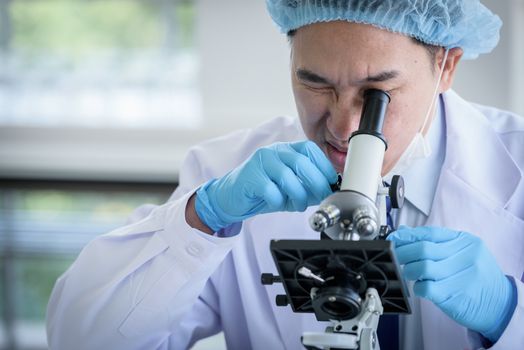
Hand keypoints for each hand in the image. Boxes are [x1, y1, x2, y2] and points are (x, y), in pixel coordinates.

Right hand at [195, 141, 336, 231]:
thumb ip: (309, 187)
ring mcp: (260, 162)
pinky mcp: (250, 176)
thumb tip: (330, 192)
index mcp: (285, 150)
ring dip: (298, 195)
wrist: (232, 198)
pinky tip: (278, 204)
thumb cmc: (263, 191)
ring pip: (287, 176)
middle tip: (323, 197)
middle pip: (301, 162)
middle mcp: (274, 151)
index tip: (332, 182)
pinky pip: (270, 190)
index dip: (324, 166)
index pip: (310, 149)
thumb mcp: (290, 188)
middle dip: (316, 182)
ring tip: (299, 205)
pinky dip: (278, 200)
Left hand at [388, 226, 516, 341]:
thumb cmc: (475, 277)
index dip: (407, 235)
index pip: (430, 233)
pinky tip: (420, 288)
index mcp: (465, 241)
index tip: (394, 238)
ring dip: (408, 270)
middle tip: (395, 257)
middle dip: (403, 252)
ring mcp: (462, 275)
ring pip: (422, 267)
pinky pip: (426, 287)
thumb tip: (403, 232)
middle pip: (423, 249)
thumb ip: (434, 242)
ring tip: (409, 273)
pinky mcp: (456, 295)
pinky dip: (417, 287)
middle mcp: (466, 255)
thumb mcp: (461, 253)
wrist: (500, 305)